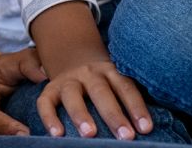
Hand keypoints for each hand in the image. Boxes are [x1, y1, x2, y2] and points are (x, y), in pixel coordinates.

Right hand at [37, 59, 151, 139]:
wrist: (73, 55)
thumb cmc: (103, 80)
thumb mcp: (115, 78)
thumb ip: (126, 95)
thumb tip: (145, 126)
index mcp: (110, 71)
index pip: (125, 88)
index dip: (136, 108)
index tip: (145, 128)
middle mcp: (89, 73)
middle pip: (101, 92)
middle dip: (113, 115)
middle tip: (125, 136)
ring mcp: (68, 80)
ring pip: (73, 95)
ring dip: (81, 114)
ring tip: (90, 134)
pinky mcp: (50, 89)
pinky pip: (45, 102)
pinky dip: (49, 117)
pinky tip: (57, 134)